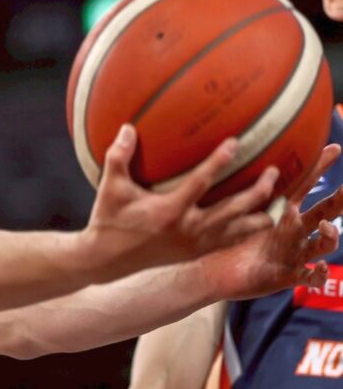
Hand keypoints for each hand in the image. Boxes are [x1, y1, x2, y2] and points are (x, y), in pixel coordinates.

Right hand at [86, 126, 279, 279]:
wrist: (108, 261)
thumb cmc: (109, 220)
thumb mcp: (110, 188)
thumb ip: (118, 156)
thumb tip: (127, 127)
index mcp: (169, 211)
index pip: (201, 183)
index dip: (219, 162)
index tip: (236, 142)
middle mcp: (188, 229)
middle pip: (233, 209)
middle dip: (258, 191)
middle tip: (274, 171)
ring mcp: (195, 244)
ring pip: (239, 230)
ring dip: (261, 214)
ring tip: (280, 198)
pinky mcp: (197, 252)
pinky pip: (231, 240)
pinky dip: (248, 230)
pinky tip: (262, 218)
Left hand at [201, 143, 342, 299]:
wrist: (212, 275)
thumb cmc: (222, 243)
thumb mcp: (231, 212)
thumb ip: (234, 189)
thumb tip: (224, 148)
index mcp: (282, 215)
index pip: (304, 187)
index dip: (319, 169)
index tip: (333, 148)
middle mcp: (293, 233)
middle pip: (323, 213)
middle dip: (338, 200)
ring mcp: (293, 255)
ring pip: (321, 245)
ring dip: (329, 236)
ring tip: (327, 227)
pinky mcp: (285, 277)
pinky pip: (307, 277)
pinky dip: (317, 274)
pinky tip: (320, 268)